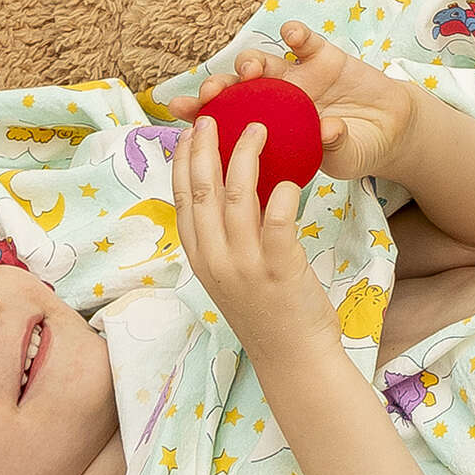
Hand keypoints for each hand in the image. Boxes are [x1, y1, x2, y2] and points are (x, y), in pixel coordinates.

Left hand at [166, 21, 415, 180]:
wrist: (391, 133)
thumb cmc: (355, 151)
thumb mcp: (340, 161)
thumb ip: (332, 148)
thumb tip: (326, 132)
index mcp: (269, 128)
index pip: (226, 120)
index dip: (199, 112)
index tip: (175, 108)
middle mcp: (275, 100)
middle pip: (237, 89)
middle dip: (219, 86)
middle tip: (213, 91)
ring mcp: (297, 77)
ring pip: (264, 63)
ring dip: (251, 62)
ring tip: (251, 70)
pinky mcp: (323, 57)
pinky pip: (305, 41)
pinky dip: (297, 34)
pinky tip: (292, 34)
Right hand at [171, 111, 339, 358]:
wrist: (293, 359)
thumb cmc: (268, 312)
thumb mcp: (232, 274)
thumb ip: (225, 237)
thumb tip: (228, 191)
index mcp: (201, 258)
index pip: (182, 200)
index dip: (181, 162)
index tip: (187, 133)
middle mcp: (216, 260)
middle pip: (202, 192)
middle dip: (205, 148)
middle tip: (213, 115)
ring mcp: (246, 266)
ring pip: (236, 200)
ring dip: (245, 158)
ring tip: (258, 128)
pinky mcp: (280, 271)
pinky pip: (276, 226)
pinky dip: (280, 199)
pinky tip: (289, 179)